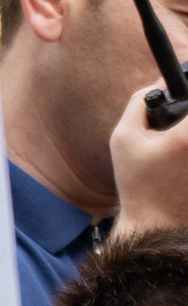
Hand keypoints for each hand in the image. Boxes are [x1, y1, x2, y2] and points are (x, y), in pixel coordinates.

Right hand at [111, 86, 187, 237]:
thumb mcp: (123, 138)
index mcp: (186, 137)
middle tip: (171, 122)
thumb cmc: (137, 183)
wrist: (156, 224)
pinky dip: (185, 151)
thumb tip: (159, 83)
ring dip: (182, 132)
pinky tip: (177, 160)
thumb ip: (138, 103)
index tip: (183, 81)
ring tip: (172, 147)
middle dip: (184, 113)